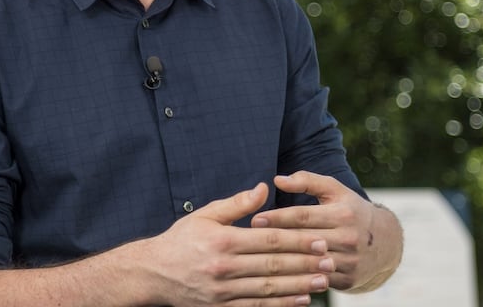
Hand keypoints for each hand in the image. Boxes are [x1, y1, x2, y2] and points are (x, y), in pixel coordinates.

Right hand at [144, 182, 335, 305]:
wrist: (152, 274)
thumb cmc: (181, 240)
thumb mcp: (204, 215)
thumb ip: (236, 203)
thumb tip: (264, 187)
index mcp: (223, 241)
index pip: (268, 240)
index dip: (297, 240)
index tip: (320, 239)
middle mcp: (224, 267)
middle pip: (273, 265)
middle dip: (305, 263)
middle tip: (330, 260)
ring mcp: (223, 291)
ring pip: (268, 289)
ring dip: (299, 286)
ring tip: (322, 281)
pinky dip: (280, 306)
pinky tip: (300, 302)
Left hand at [250, 172, 402, 291]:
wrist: (386, 243)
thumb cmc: (351, 210)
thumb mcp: (335, 190)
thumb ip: (307, 180)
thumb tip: (278, 179)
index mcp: (342, 213)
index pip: (304, 215)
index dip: (278, 217)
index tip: (255, 218)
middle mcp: (347, 237)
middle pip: (303, 240)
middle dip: (274, 240)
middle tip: (248, 240)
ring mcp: (348, 261)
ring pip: (309, 263)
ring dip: (282, 263)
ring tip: (256, 261)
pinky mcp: (347, 280)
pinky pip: (316, 281)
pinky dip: (296, 280)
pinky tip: (275, 279)